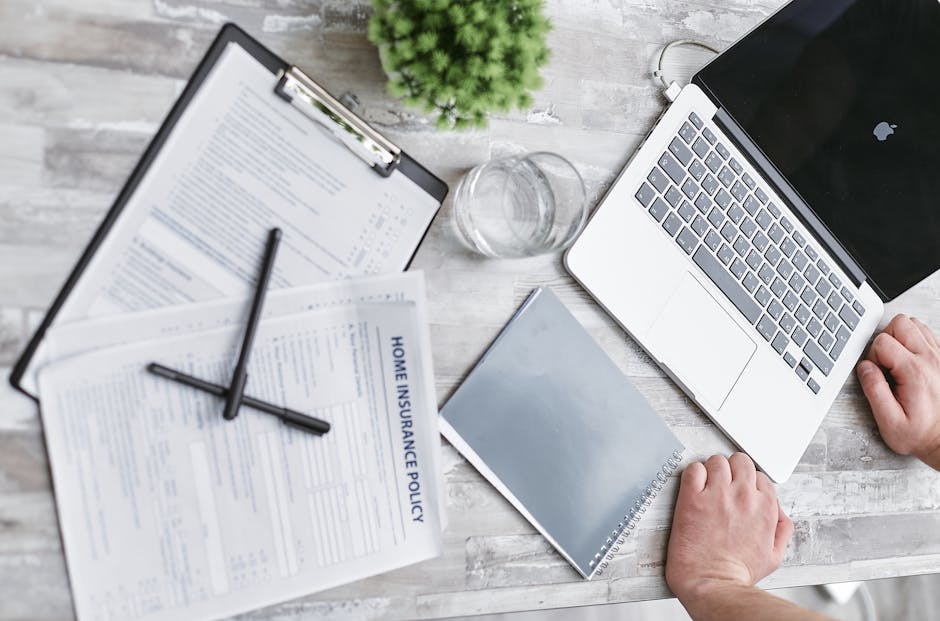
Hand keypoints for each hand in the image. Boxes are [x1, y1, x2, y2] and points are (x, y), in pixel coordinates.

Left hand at [665, 453, 792, 609]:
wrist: (712, 583)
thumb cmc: (739, 572)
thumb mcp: (775, 554)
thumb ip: (782, 527)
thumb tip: (776, 510)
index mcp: (765, 506)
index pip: (758, 475)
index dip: (746, 482)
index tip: (737, 490)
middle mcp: (744, 495)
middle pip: (740, 460)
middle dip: (731, 470)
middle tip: (721, 484)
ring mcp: (718, 494)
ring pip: (716, 461)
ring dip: (711, 471)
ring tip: (706, 487)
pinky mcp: (693, 497)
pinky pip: (694, 469)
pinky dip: (693, 474)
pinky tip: (693, 488)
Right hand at [857, 314, 939, 469]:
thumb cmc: (921, 434)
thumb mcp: (890, 422)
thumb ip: (874, 391)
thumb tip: (864, 368)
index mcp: (914, 373)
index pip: (883, 341)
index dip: (872, 355)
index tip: (878, 373)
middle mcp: (931, 360)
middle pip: (901, 323)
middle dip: (886, 338)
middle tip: (886, 361)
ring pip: (915, 324)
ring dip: (901, 337)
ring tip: (898, 359)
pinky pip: (928, 334)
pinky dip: (915, 340)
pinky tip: (910, 359)